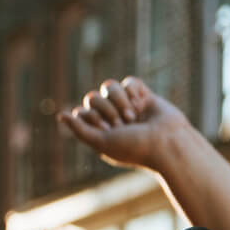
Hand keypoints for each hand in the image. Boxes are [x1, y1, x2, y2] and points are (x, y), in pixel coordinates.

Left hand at [58, 76, 191, 173]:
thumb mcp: (101, 142)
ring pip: (109, 86)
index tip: (109, 130)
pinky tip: (143, 104)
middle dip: (108, 110)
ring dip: (121, 101)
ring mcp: (126, 104)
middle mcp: (110, 116)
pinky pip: (128, 81)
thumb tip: (60, 115)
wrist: (168, 142)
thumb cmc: (135, 147)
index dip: (93, 118)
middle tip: (124, 125)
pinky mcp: (142, 94)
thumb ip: (80, 130)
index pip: (81, 111)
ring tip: (134, 117)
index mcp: (99, 129)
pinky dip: (134, 92)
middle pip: (92, 97)